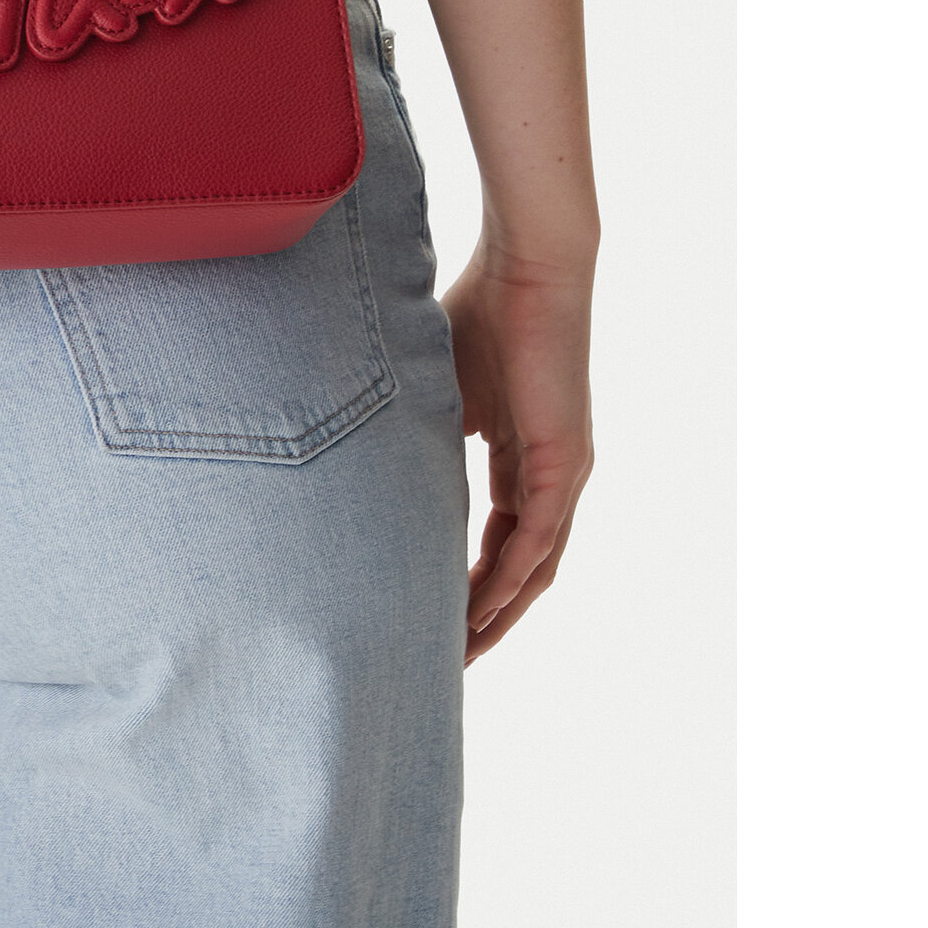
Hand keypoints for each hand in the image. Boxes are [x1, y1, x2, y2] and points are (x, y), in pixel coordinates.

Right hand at [445, 241, 593, 663]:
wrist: (529, 268)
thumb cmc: (482, 308)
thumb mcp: (437, 385)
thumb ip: (418, 425)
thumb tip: (362, 448)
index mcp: (524, 455)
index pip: (500, 537)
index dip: (469, 580)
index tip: (434, 614)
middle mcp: (552, 475)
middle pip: (521, 567)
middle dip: (485, 615)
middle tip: (446, 659)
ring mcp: (564, 473)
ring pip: (534, 567)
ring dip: (499, 613)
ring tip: (460, 653)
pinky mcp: (565, 464)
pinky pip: (538, 543)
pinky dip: (509, 582)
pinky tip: (479, 612)